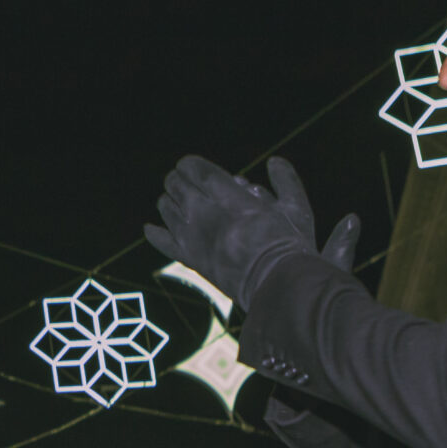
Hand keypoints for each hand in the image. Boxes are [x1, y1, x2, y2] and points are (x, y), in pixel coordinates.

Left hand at [144, 155, 315, 308]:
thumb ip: (286, 181)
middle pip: (177, 185)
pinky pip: (162, 242)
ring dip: (169, 199)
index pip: (196, 171)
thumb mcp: (296, 208)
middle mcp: (206, 215)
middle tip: (182, 179)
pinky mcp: (190, 259)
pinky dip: (154, 232)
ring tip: (174, 198)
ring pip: (166, 208)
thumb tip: (274, 160)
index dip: (189, 164)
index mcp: (230, 198)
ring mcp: (194, 238)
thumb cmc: (289, 246)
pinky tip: (150, 227)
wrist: (277, 287)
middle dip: (178, 178)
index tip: (190, 164)